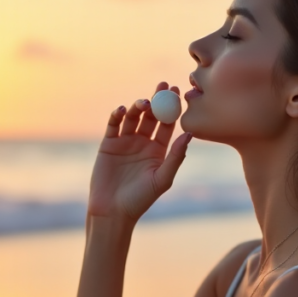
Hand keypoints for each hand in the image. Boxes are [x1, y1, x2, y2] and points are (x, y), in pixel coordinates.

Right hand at [88, 81, 192, 222]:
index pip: (167, 124)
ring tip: (143, 103)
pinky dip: (117, 115)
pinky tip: (122, 110)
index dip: (173, 108)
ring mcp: (125, 142)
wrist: (112, 211)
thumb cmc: (141, 199)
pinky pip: (114, 125)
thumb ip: (176, 156)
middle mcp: (143, 143)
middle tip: (163, 85)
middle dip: (157, 99)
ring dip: (138, 106)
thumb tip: (189, 134)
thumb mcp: (162, 178)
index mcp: (159, 150)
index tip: (177, 92)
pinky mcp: (108, 144)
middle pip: (152, 116)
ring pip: (133, 117)